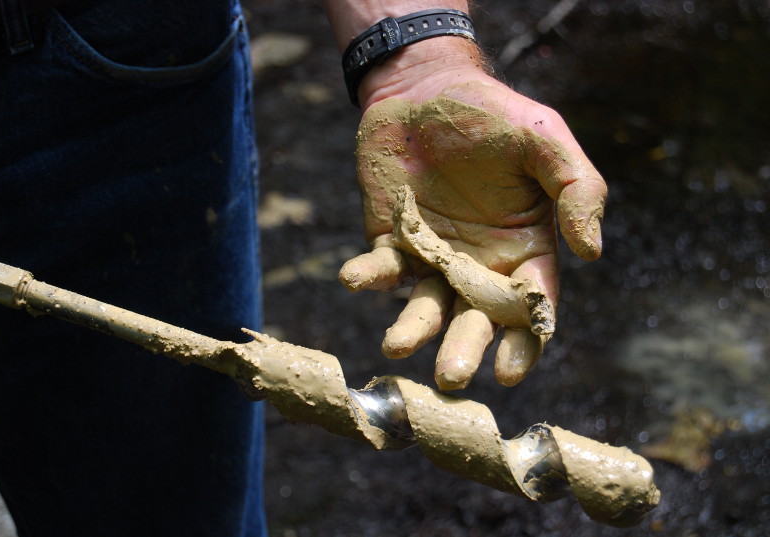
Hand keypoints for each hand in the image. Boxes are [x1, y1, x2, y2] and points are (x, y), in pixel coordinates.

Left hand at [339, 38, 606, 389]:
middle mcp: (480, 264)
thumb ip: (578, 189)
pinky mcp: (393, 241)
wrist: (425, 89)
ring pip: (426, 306)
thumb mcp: (546, 140)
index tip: (508, 372)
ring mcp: (434, 257)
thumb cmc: (493, 113)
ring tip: (395, 346)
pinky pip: (382, 267)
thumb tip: (591, 252)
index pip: (531, 308)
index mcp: (525, 250)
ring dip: (411, 329)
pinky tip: (355, 278)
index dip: (524, 342)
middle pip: (475, 319)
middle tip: (449, 378)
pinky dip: (369, 276)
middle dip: (463, 349)